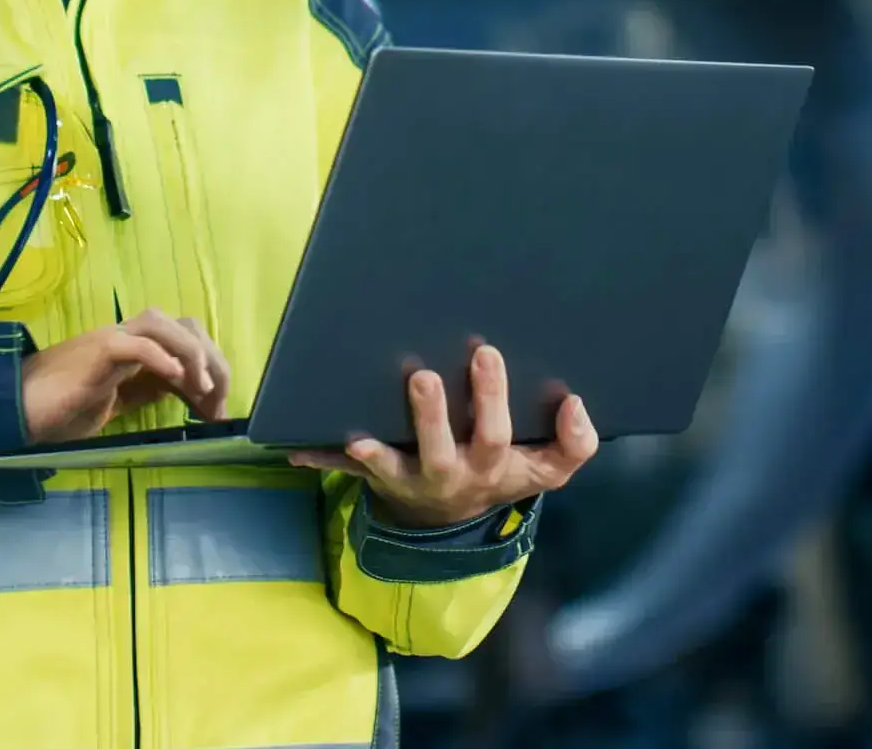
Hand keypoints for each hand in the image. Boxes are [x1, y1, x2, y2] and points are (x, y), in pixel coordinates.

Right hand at [20, 308, 228, 443]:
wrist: (15, 412)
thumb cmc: (59, 410)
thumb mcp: (114, 404)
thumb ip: (144, 390)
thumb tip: (178, 386)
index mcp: (133, 348)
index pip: (186, 340)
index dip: (210, 369)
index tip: (217, 410)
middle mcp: (126, 336)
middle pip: (185, 326)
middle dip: (212, 362)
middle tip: (217, 405)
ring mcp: (111, 339)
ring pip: (164, 324)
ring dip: (193, 353)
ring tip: (203, 390)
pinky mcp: (97, 351)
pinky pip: (137, 344)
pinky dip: (162, 356)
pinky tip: (176, 378)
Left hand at [290, 343, 596, 529]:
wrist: (454, 518)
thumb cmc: (502, 470)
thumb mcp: (545, 468)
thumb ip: (573, 443)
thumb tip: (575, 406)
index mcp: (490, 464)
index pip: (498, 437)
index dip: (495, 401)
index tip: (486, 352)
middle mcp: (448, 474)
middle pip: (441, 451)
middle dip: (431, 416)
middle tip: (422, 376)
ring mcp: (408, 478)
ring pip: (392, 467)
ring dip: (376, 451)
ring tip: (360, 433)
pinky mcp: (376, 478)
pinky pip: (344, 473)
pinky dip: (320, 460)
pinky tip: (296, 449)